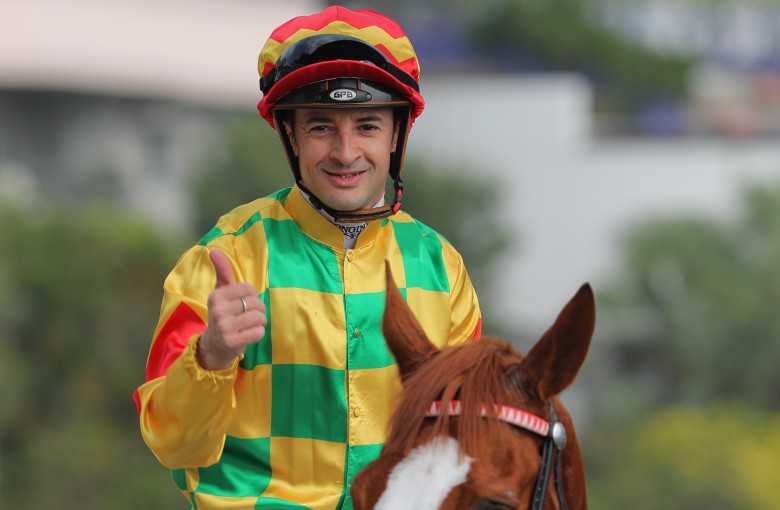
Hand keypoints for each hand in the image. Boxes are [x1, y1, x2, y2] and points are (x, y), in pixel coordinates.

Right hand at [197, 249, 266, 369]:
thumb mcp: (220, 292)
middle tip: (248, 316)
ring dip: (260, 322)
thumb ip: (222, 272)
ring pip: (259, 317)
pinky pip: (258, 332)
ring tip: (249, 325)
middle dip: (258, 310)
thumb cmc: (222, 314)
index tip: (244, 302)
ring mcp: (224, 327)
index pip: (249, 289)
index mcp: (216, 296)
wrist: (214, 345)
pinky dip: (258, 333)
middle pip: (256, 303)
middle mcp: (218, 310)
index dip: (252, 296)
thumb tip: (213, 249)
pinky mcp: (232, 342)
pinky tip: (248, 334)